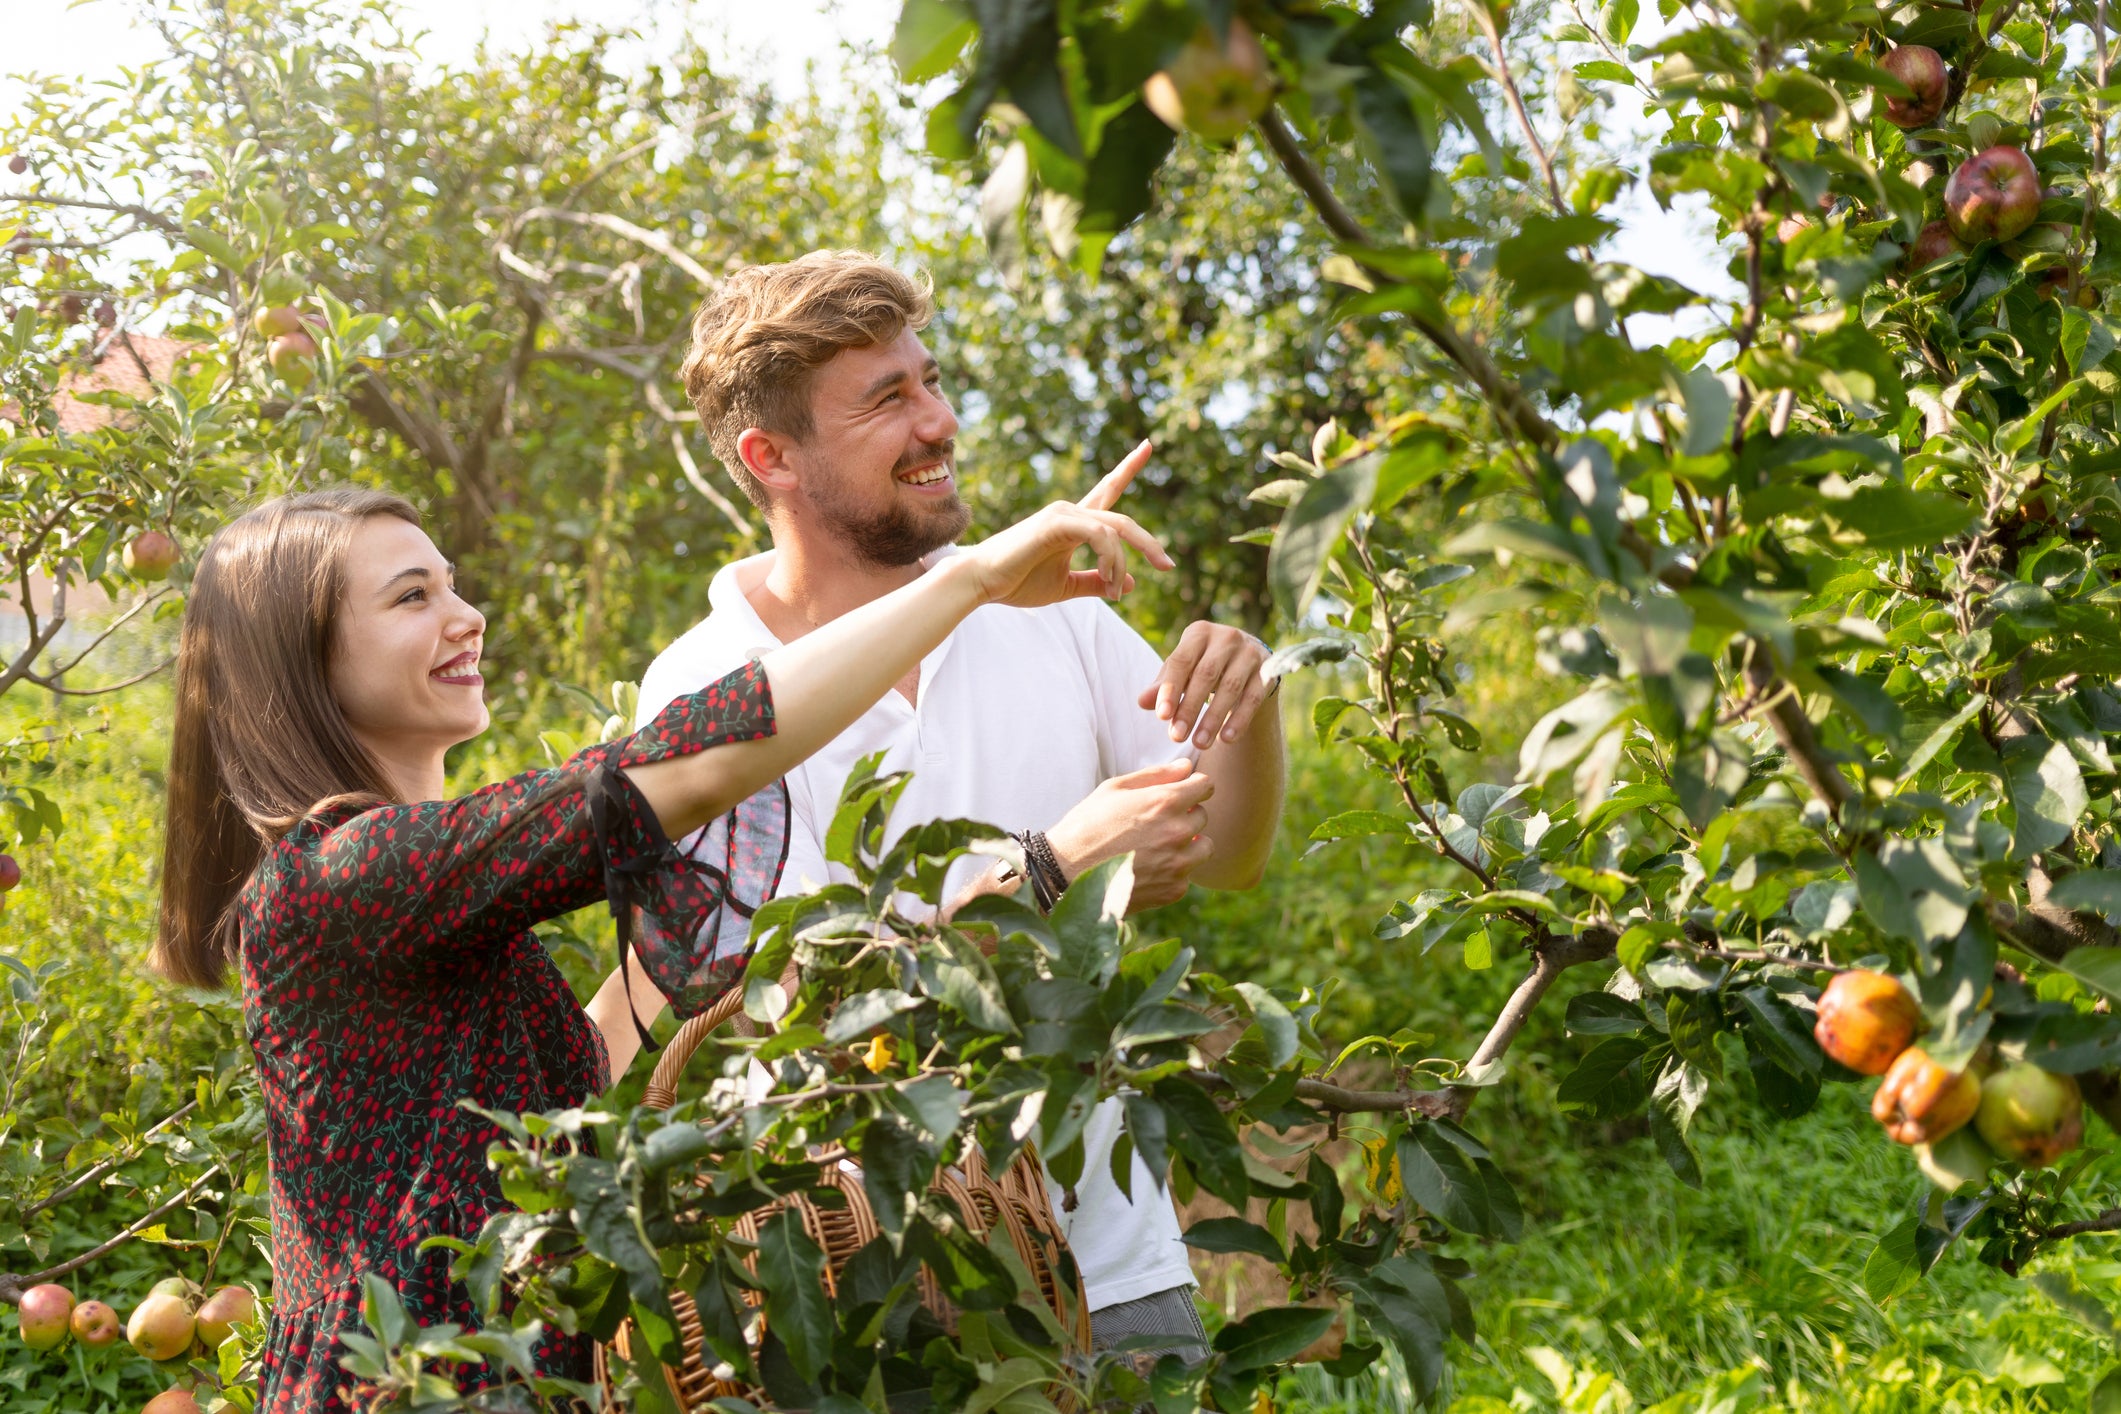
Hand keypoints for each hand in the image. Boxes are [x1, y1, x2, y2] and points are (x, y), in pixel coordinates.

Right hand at [955, 441, 1171, 607]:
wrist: (982, 583)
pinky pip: (1100, 534)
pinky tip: (1107, 577)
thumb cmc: (1017, 582)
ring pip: (1115, 530)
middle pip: (1122, 520)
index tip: (1148, 445)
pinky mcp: (1056, 522)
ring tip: (1117, 593)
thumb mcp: (1067, 586)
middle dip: (1149, 543)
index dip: (1128, 467)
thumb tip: (1131, 581)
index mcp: (1074, 523)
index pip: (1107, 490)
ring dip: (1121, 564)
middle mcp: (1070, 511)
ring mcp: (1063, 514)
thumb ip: (1097, 581)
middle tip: (1169, 565)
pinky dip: (1110, 557)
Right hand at [1045, 759, 1214, 911]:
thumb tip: (1186, 766)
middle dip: (1186, 814)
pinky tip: (1148, 867)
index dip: (1193, 786)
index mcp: (1164, 802)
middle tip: (1157, 821)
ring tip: (1159, 845)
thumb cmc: (1086, 825)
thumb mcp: (1114, 789)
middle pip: (1203, 816)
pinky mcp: (1173, 890)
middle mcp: (1177, 832)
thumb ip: (1156, 775)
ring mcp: (1178, 864)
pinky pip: (1187, 875)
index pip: (1205, 786)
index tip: (1183, 791)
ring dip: (1188, 844)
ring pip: (1203, 847)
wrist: (1066, 873)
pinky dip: (1174, 870)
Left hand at [1140, 621, 1274, 752]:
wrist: (1247, 662)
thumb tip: (1142, 702)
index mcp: (1199, 633)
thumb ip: (1163, 686)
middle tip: (1176, 737)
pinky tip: (1226, 739)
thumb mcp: (1182, 672)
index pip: (1181, 661)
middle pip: (1206, 675)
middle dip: (1190, 708)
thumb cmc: (1203, 666)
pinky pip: (1253, 697)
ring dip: (1213, 718)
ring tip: (1199, 744)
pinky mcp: (1267, 670)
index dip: (1170, 689)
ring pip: (1231, 688)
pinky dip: (1240, 719)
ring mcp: (1249, 653)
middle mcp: (1226, 637)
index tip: (1162, 717)